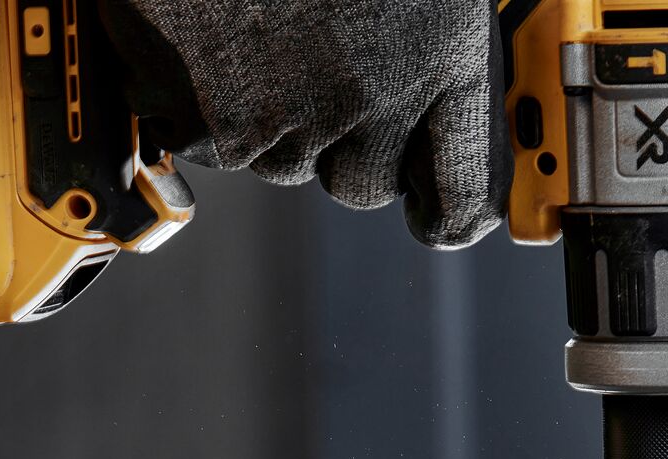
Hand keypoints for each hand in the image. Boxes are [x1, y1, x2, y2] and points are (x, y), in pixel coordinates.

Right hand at [97, 0, 510, 247]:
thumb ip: (429, 34)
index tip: (443, 221)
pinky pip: (212, 142)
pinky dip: (203, 102)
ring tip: (260, 28)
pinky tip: (210, 36)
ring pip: (284, 162)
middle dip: (347, 148)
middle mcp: (373, 99)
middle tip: (323, 76)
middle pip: (364, 186)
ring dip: (273, 116)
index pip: (464, 187)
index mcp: (442, 52)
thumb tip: (434, 103)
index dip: (453, 212)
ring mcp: (288, 118)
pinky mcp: (212, 124)